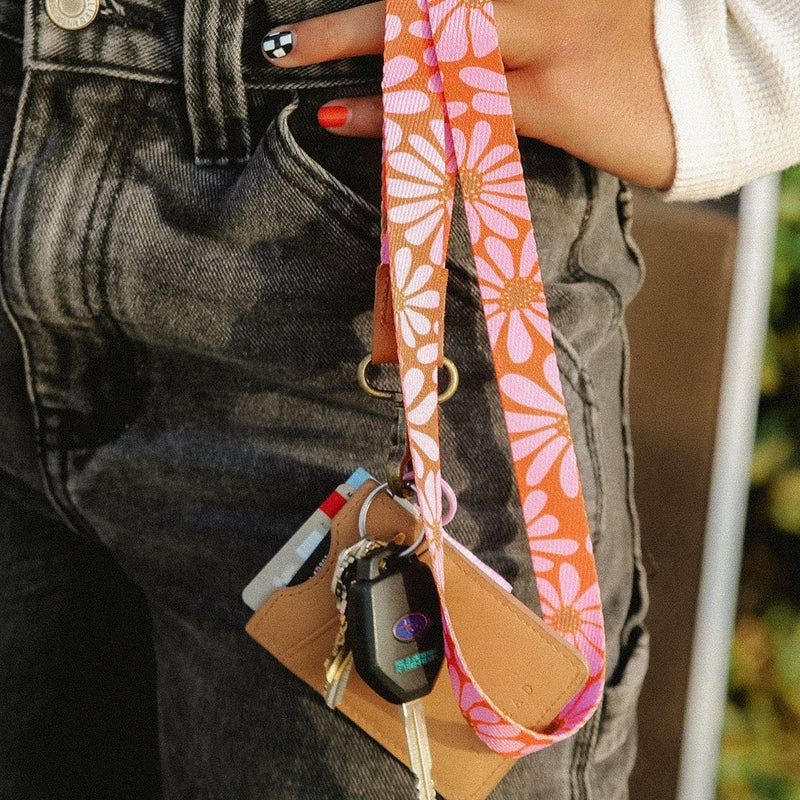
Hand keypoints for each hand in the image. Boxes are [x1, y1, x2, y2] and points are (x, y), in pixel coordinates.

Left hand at [261, 0, 675, 189]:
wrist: (711, 95)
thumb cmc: (634, 55)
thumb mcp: (570, 12)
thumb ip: (505, 19)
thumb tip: (442, 34)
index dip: (399, 1)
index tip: (346, 15)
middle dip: (354, 15)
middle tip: (287, 33)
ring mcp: (546, 36)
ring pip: (431, 39)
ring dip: (354, 44)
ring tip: (292, 57)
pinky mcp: (553, 96)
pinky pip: (455, 107)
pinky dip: (395, 114)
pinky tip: (350, 117)